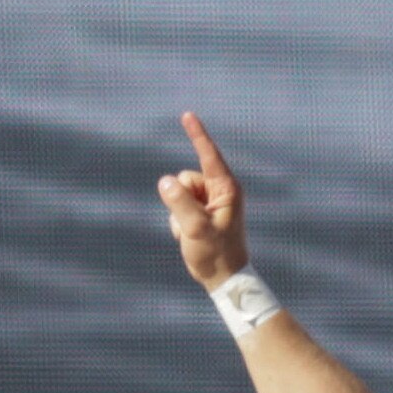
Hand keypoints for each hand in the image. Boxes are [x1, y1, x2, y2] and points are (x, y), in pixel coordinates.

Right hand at [159, 112, 252, 289]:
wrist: (223, 278)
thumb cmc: (216, 254)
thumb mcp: (195, 229)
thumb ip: (179, 203)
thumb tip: (165, 181)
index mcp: (226, 189)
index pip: (208, 155)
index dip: (197, 135)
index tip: (187, 115)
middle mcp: (219, 191)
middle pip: (184, 178)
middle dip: (180, 199)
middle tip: (194, 225)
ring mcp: (208, 202)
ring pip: (178, 192)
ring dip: (178, 213)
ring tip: (193, 233)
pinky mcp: (199, 212)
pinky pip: (176, 206)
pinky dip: (178, 222)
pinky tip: (191, 237)